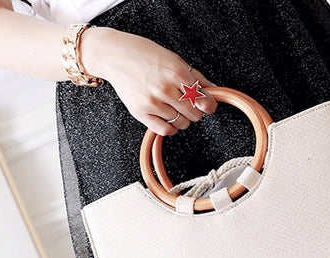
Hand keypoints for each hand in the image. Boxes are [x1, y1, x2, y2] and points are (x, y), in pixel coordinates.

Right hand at [80, 26, 218, 135]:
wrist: (114, 55)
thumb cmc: (144, 54)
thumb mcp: (174, 59)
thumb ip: (196, 76)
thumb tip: (214, 90)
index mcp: (176, 73)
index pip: (204, 100)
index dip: (209, 105)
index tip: (207, 105)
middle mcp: (165, 89)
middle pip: (195, 115)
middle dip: (195, 111)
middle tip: (186, 103)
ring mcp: (152, 102)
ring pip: (182, 124)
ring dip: (182, 119)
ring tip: (174, 107)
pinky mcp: (141, 113)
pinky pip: (166, 130)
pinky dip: (171, 128)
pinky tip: (167, 118)